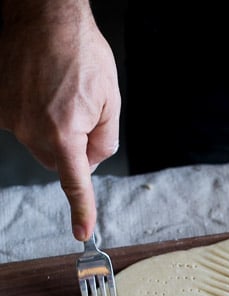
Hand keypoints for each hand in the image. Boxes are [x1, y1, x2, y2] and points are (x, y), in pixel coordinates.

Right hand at [0, 1, 120, 240]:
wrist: (45, 16)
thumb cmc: (81, 53)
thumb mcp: (111, 101)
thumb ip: (105, 141)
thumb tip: (91, 163)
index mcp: (64, 132)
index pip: (75, 182)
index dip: (81, 210)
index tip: (82, 233)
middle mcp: (32, 130)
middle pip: (59, 161)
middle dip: (74, 148)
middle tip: (84, 115)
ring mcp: (11, 118)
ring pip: (40, 144)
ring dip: (55, 130)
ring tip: (62, 94)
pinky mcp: (0, 107)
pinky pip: (24, 126)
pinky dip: (36, 116)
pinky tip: (44, 92)